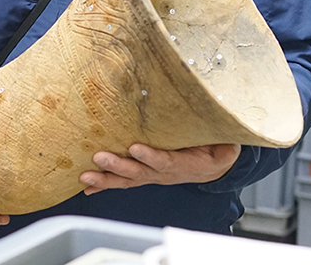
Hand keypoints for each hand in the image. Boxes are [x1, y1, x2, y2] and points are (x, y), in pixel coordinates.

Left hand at [79, 143, 240, 193]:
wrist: (212, 167)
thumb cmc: (214, 149)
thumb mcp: (223, 144)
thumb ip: (222, 138)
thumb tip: (224, 124)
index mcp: (182, 163)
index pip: (165, 160)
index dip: (151, 157)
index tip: (136, 148)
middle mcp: (162, 172)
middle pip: (139, 172)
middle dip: (118, 167)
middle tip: (100, 158)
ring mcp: (151, 175)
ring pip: (127, 179)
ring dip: (105, 178)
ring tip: (86, 176)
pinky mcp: (144, 175)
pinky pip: (123, 182)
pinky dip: (104, 185)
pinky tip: (88, 187)